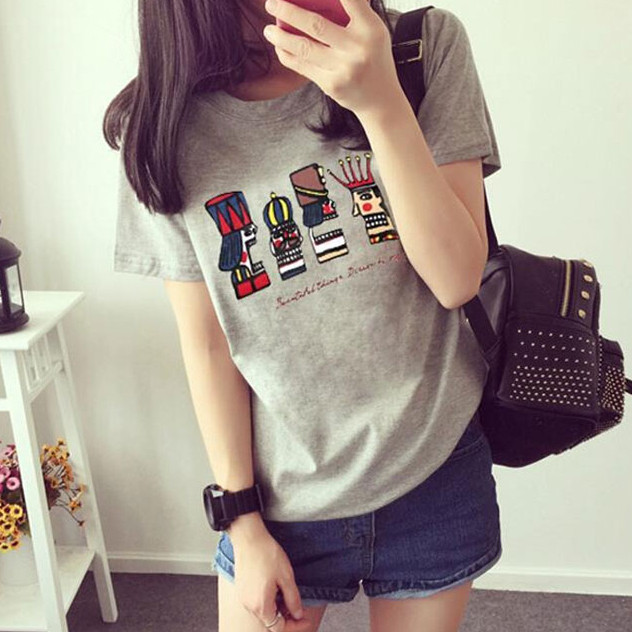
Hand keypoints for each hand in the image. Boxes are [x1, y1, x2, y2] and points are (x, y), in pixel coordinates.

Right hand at [233, 530, 311, 629]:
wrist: (249, 538)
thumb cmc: (266, 554)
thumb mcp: (286, 576)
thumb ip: (293, 599)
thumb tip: (297, 614)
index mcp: (261, 605)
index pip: (279, 628)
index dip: (294, 625)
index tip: (304, 619)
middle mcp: (250, 606)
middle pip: (270, 622)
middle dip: (286, 618)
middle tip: (298, 608)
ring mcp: (244, 598)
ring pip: (263, 613)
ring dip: (277, 610)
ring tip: (287, 596)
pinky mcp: (242, 590)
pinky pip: (256, 603)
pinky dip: (268, 602)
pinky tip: (275, 589)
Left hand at [262, 0, 401, 117]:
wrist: (380, 100)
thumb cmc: (373, 60)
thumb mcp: (374, 32)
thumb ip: (356, 13)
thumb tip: (321, 0)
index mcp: (370, 29)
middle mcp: (357, 48)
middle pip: (316, 25)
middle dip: (288, 12)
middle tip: (271, 3)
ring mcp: (343, 68)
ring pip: (304, 48)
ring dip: (281, 37)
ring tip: (268, 30)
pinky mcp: (331, 85)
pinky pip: (303, 67)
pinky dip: (288, 56)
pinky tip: (280, 48)